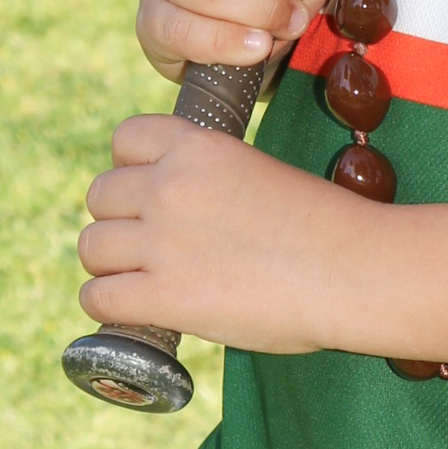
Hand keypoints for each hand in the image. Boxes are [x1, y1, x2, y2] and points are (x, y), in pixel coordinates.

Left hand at [78, 114, 336, 352]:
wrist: (356, 269)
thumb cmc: (324, 226)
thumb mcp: (258, 172)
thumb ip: (210, 179)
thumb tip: (180, 209)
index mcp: (198, 146)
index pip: (124, 139)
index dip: (132, 167)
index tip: (151, 193)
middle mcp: (170, 185)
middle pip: (100, 196)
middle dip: (120, 220)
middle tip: (151, 246)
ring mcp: (162, 241)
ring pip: (91, 247)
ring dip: (112, 265)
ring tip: (142, 280)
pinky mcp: (162, 296)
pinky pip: (97, 297)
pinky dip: (111, 307)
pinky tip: (138, 309)